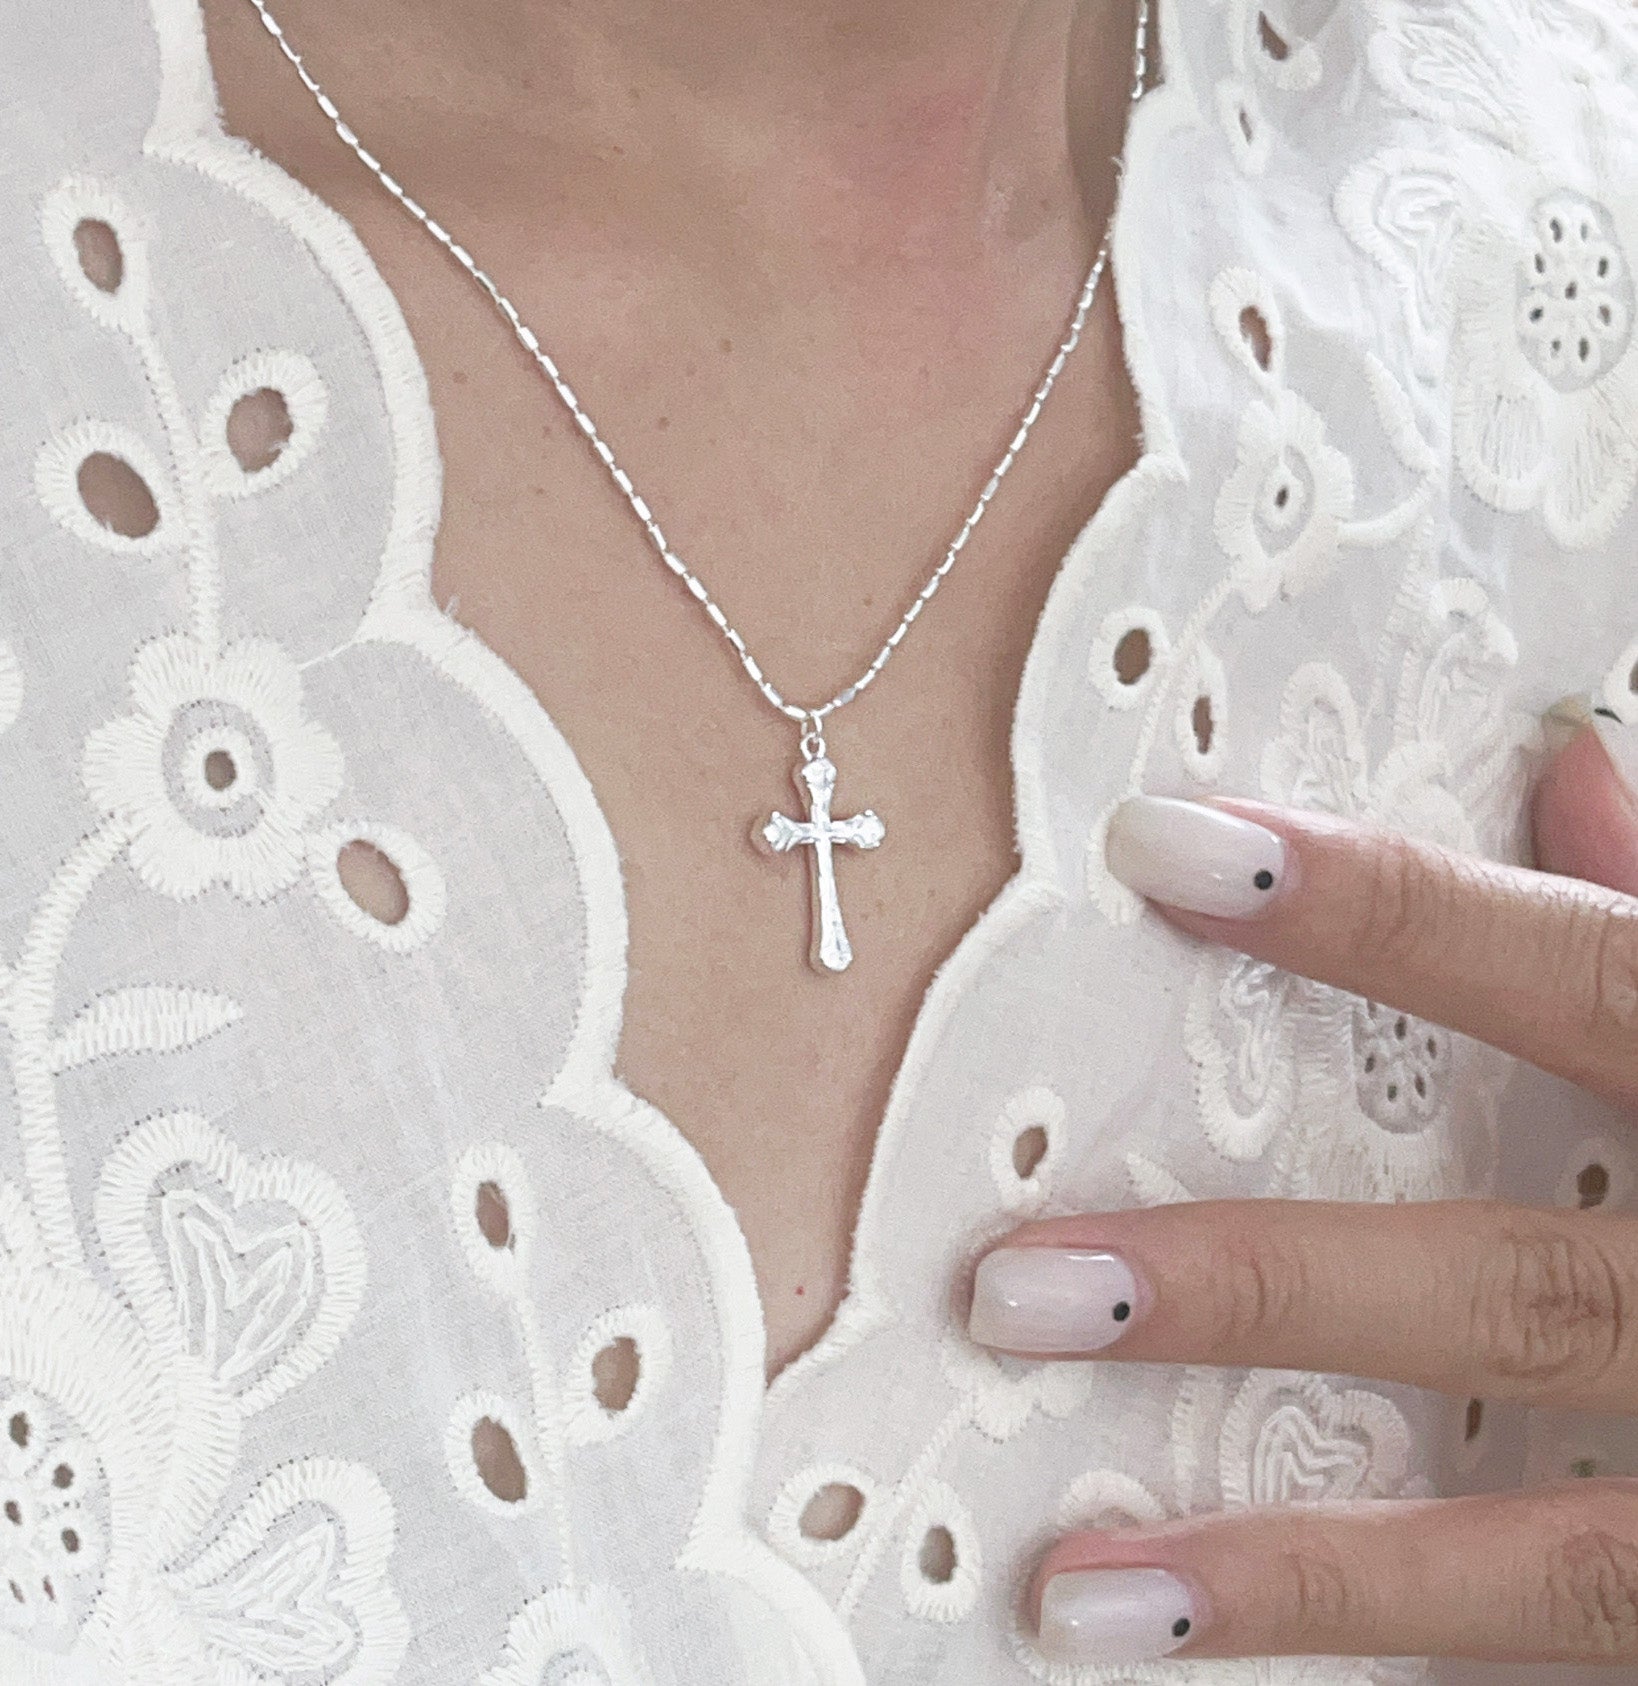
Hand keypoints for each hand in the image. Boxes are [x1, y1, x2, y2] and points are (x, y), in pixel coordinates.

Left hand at [965, 708, 1637, 1667]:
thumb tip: (1561, 762)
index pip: (1566, 968)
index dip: (1368, 909)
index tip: (1161, 845)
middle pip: (1500, 1294)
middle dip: (1255, 1291)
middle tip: (1011, 1287)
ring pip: (1544, 1565)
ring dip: (1297, 1577)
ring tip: (1070, 1587)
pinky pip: (1585, 1649)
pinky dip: (1421, 1656)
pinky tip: (1220, 1658)